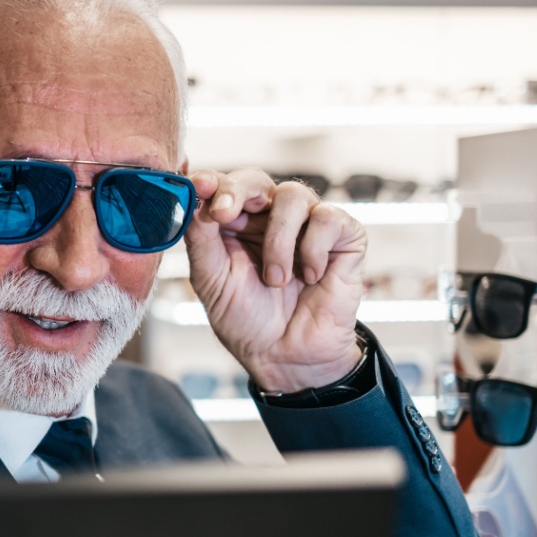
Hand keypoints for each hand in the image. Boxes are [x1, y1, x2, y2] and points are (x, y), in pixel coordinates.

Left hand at [183, 168, 366, 393]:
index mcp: (236, 224)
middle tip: (224, 214)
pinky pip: (328, 218)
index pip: (223, 187)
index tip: (199, 186)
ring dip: (278, 240)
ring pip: (293, 195)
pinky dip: (313, 249)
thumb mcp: (211, 280)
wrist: (285, 357)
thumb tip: (193, 198)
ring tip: (275, 279)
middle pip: (255, 179)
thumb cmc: (247, 319)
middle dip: (237, 192)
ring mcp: (307, 224)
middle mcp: (270, 218)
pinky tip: (309, 277)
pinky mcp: (343, 236)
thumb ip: (200, 238)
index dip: (212, 181)